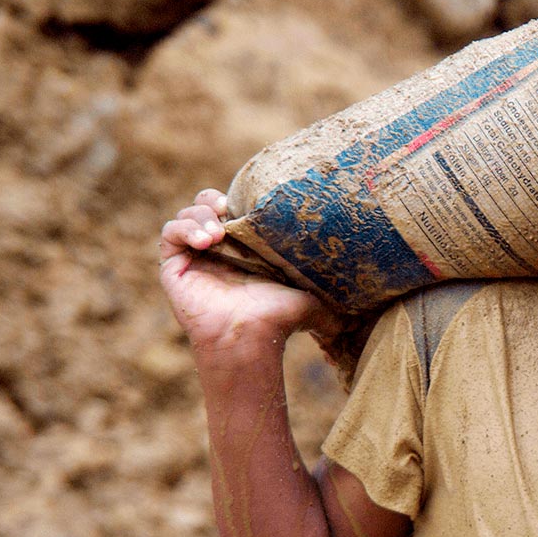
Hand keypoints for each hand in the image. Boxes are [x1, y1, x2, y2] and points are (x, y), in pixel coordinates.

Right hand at [159, 189, 341, 363]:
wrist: (251, 338)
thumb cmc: (279, 319)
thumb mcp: (312, 296)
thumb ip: (335, 291)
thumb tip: (368, 303)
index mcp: (244, 248)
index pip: (233, 208)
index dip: (236, 198)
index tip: (248, 202)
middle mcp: (218, 250)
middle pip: (205, 205)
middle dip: (212, 201)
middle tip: (228, 210)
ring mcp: (194, 258)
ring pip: (185, 216)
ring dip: (198, 215)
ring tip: (217, 232)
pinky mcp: (175, 268)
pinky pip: (169, 235)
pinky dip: (183, 229)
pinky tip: (206, 240)